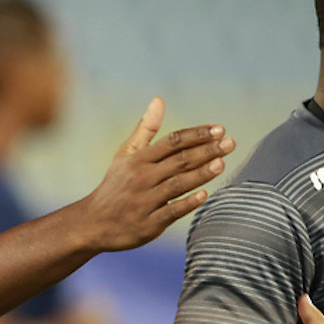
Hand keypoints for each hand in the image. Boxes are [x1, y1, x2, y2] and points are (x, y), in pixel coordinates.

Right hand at [85, 98, 233, 251]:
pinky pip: (170, 212)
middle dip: (206, 150)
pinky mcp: (148, 224)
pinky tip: (204, 195)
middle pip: (179, 161)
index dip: (196, 134)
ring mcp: (145, 201)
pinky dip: (187, 203)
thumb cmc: (115, 185)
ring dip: (201, 173)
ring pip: (177, 184)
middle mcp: (142, 178)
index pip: (172, 142)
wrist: (93, 222)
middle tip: (230, 142)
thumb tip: (159, 100)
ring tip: (222, 162)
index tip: (219, 129)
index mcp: (138, 160)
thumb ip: (146, 129)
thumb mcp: (125, 154)